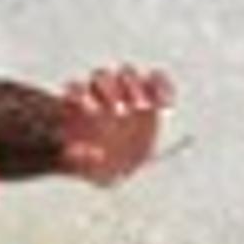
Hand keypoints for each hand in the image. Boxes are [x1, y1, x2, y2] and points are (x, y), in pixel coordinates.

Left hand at [55, 65, 174, 184]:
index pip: (76, 89)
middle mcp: (99, 91)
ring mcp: (123, 89)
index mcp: (78, 105)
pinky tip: (167, 105)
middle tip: (119, 111)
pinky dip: (162, 87)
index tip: (93, 112)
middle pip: (102, 77)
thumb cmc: (93, 164)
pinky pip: (156, 80)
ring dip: (135, 87)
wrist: (117, 163)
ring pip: (127, 74)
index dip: (81, 96)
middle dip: (109, 90)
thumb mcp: (85, 168)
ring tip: (143, 107)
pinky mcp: (147, 93)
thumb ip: (82, 161)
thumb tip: (89, 154)